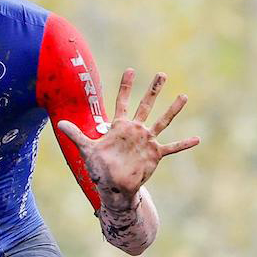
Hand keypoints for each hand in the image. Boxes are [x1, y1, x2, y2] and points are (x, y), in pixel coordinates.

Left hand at [54, 68, 198, 198]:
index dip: (126, 86)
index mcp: (119, 126)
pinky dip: (184, 144)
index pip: (122, 101)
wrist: (114, 187)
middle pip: (146, 105)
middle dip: (153, 89)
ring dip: (172, 109)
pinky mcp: (154, 154)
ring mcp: (146, 141)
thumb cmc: (100, 168)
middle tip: (161, 74)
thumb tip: (59, 124)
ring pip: (162, 121)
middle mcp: (135, 130)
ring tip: (183, 96)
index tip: (130, 70)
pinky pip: (172, 148)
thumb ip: (76, 134)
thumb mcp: (87, 149)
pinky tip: (197, 139)